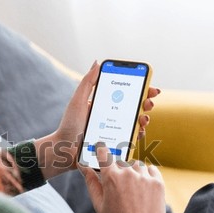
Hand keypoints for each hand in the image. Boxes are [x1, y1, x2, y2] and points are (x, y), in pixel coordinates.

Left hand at [35, 61, 159, 179]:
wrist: (63, 148)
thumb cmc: (69, 124)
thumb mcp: (78, 101)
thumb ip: (87, 82)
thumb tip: (98, 63)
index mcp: (106, 104)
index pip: (127, 94)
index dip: (142, 89)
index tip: (150, 87)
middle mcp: (113, 116)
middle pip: (136, 107)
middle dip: (147, 103)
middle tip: (148, 103)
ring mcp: (115, 130)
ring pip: (136, 123)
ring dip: (144, 119)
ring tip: (143, 118)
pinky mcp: (115, 144)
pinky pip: (131, 139)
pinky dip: (138, 135)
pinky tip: (138, 132)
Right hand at [79, 144, 165, 212]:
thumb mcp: (99, 204)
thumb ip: (91, 182)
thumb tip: (84, 167)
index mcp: (110, 177)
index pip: (104, 153)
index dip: (101, 149)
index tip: (100, 147)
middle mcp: (127, 173)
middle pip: (120, 161)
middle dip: (118, 169)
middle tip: (118, 186)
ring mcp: (144, 177)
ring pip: (136, 165)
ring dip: (132, 172)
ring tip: (132, 190)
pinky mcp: (158, 182)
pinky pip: (150, 169)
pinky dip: (146, 174)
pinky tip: (143, 188)